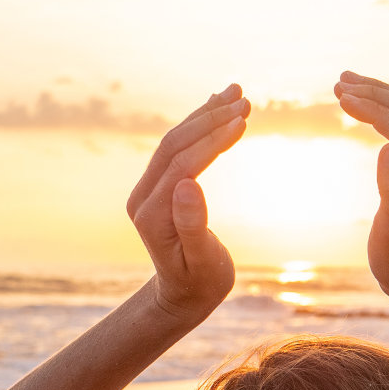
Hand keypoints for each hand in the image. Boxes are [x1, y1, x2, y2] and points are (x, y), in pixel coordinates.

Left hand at [128, 84, 248, 322]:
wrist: (182, 296)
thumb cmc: (200, 284)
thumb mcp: (203, 262)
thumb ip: (192, 226)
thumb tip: (187, 184)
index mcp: (152, 215)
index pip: (182, 165)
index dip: (212, 141)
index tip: (242, 121)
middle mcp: (143, 197)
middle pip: (175, 145)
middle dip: (210, 119)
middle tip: (244, 102)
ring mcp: (149, 189)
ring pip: (176, 140)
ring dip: (206, 114)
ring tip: (238, 93)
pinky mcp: (159, 185)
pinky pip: (178, 147)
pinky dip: (199, 124)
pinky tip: (217, 104)